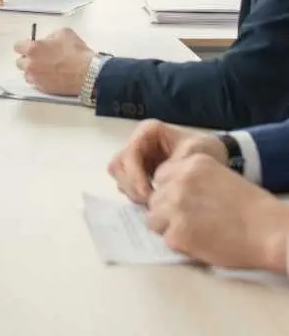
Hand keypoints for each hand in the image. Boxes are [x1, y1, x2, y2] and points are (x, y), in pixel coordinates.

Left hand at [13, 28, 93, 95]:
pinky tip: (52, 77)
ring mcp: (36, 79)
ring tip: (46, 69)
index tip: (32, 46)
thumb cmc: (76, 51)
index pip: (18, 46)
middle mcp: (30, 65)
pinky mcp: (44, 89)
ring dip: (33, 71)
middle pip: (20, 62)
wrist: (89, 73)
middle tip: (40, 58)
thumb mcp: (63, 33)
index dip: (25, 45)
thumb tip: (46, 42)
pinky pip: (37, 84)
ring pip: (28, 75)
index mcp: (32, 49)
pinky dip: (42, 80)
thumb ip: (50, 36)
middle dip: (28, 59)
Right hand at [108, 120, 226, 204]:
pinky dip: (136, 194)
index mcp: (148, 132)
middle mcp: (138, 143)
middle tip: (148, 203)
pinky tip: (153, 202)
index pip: (129, 154)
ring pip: (120, 175)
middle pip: (119, 165)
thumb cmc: (206, 152)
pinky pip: (127, 183)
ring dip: (131, 191)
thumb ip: (175, 165)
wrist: (216, 160)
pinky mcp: (139, 171)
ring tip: (151, 203)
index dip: (135, 175)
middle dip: (131, 185)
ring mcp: (137, 157)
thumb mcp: (196, 153)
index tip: (149, 195)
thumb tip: (157, 183)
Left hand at [146, 154, 288, 272]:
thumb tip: (167, 192)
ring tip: (194, 232)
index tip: (184, 203)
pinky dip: (180, 244)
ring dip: (169, 227)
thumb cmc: (250, 208)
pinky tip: (200, 242)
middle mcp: (178, 181)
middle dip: (167, 210)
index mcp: (190, 164)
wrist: (270, 232)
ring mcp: (175, 207)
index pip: (160, 177)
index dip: (169, 192)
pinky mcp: (177, 233)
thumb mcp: (218, 176)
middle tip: (190, 221)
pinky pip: (166, 239)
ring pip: (153, 219)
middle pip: (155, 198)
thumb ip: (189, 179)